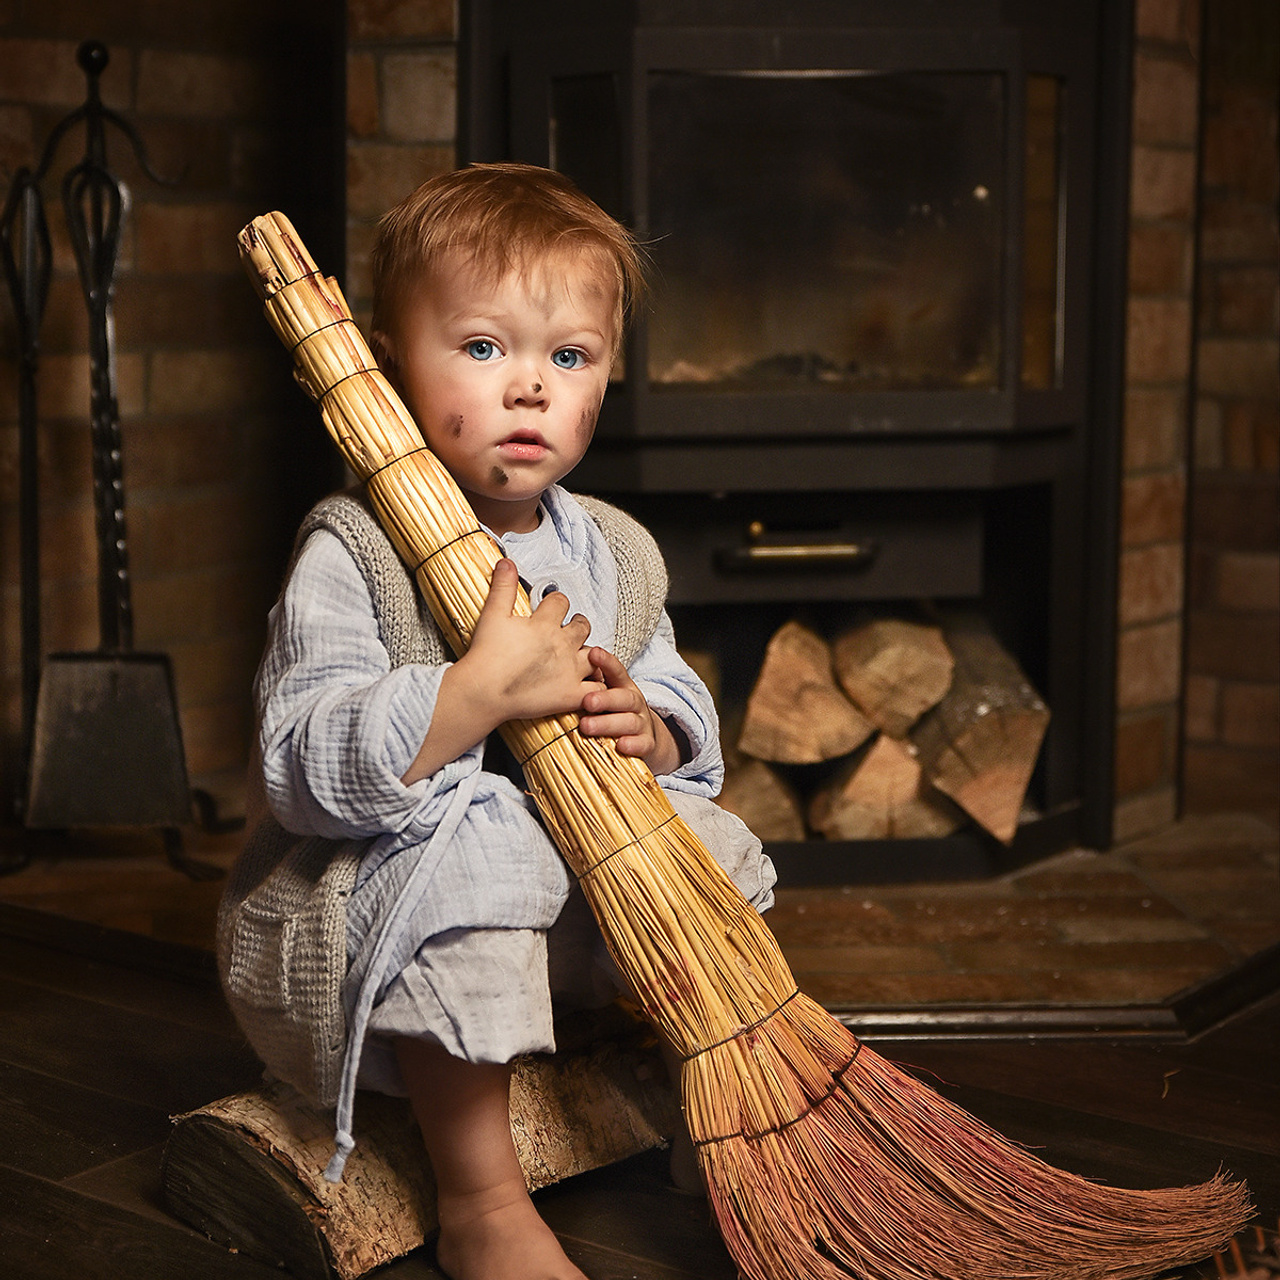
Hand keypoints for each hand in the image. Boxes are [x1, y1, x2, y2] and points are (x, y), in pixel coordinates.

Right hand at [461, 559, 600, 723]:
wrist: (483, 691)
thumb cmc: (486, 655)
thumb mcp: (492, 615)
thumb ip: (503, 587)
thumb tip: (507, 561)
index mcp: (544, 624)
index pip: (561, 601)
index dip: (556, 602)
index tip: (551, 607)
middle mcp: (562, 644)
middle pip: (582, 626)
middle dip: (577, 624)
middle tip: (569, 630)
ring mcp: (570, 670)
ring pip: (594, 654)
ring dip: (590, 652)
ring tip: (581, 655)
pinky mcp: (571, 694)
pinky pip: (597, 686)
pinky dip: (598, 683)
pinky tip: (590, 681)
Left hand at [577, 646, 682, 774]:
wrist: (644, 739)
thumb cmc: (616, 715)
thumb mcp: (606, 698)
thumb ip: (589, 688)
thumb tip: (557, 674)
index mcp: (623, 688)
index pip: (616, 672)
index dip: (606, 663)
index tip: (593, 653)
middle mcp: (634, 703)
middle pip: (623, 698)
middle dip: (605, 699)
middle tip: (586, 701)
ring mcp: (642, 724)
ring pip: (629, 721)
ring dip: (607, 723)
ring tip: (587, 726)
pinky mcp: (647, 744)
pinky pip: (642, 744)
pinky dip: (632, 745)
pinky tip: (620, 745)